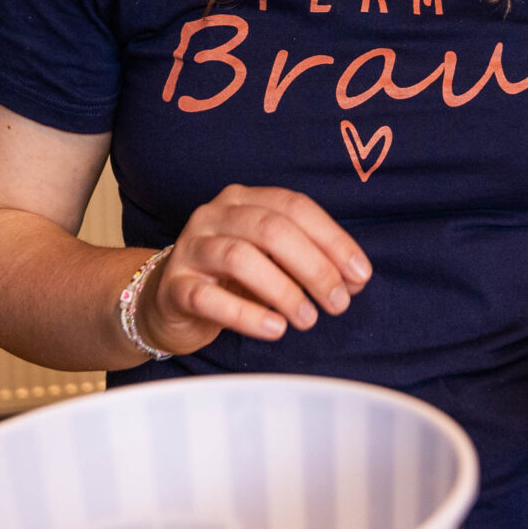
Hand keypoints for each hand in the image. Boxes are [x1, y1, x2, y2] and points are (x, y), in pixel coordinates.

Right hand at [135, 184, 371, 354]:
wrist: (167, 302)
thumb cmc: (231, 278)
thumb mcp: (272, 261)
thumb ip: (310, 262)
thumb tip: (355, 281)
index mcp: (244, 199)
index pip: (295, 207)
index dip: (333, 240)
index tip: (360, 275)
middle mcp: (214, 215)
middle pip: (271, 229)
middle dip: (314, 267)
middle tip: (339, 303)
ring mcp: (190, 248)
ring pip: (239, 258)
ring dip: (283, 290)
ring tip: (308, 319)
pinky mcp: (173, 286)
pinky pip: (208, 297)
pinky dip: (246, 314)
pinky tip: (275, 329)